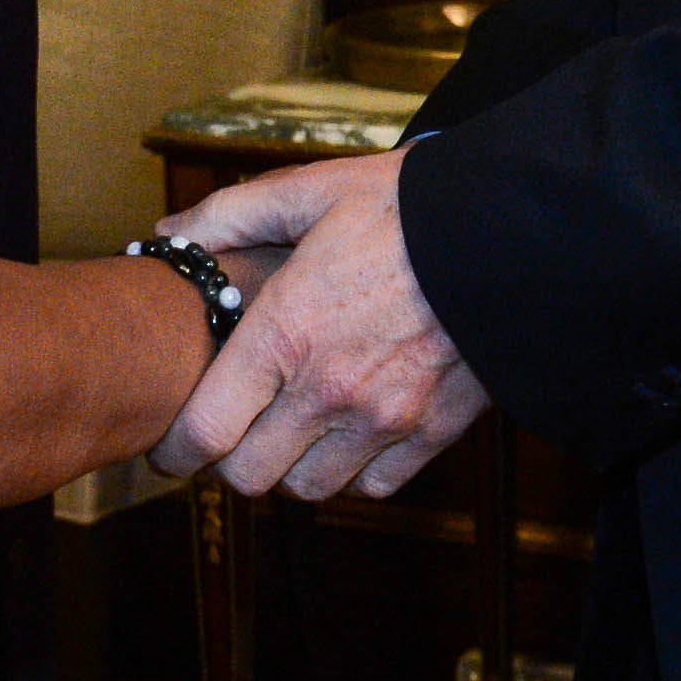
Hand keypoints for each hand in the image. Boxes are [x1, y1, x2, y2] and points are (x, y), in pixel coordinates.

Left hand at [146, 150, 489, 500]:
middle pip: (250, 477)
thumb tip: (169, 238)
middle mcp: (329, 389)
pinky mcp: (434, 431)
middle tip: (233, 433)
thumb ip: (227, 215)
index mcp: (286, 332)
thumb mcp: (309, 191)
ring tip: (294, 430)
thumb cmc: (406, 205)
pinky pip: (376, 486)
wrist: (512, 229)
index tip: (171, 447)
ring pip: (310, 489)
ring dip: (292, 467)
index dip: (176, 451)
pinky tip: (353, 432)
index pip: (206, 431)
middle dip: (229, 461)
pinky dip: (356, 471)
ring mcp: (385, 418)